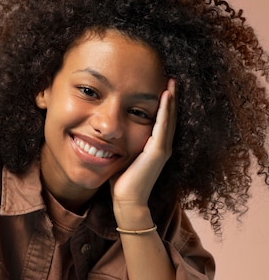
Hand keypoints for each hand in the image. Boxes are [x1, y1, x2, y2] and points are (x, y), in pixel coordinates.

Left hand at [111, 78, 176, 223]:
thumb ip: (120, 144)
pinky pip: (163, 125)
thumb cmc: (121, 182)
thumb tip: (107, 134)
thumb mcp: (121, 156)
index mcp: (154, 147)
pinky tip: (166, 96)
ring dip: (171, 99)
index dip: (163, 104)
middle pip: (169, 116)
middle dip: (171, 97)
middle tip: (172, 78)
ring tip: (172, 82)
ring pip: (169, 118)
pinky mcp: (157, 152)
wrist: (127, 201)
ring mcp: (162, 149)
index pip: (161, 120)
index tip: (162, 87)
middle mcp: (162, 146)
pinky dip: (165, 110)